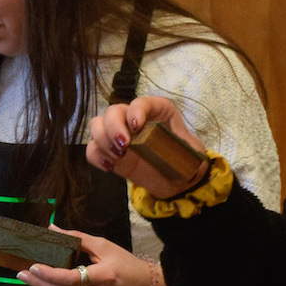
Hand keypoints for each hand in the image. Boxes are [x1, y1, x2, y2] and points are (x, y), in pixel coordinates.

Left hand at [19, 228, 155, 285]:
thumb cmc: (123, 262)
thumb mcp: (103, 245)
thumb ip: (77, 238)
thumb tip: (51, 229)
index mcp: (104, 276)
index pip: (72, 279)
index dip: (50, 274)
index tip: (33, 266)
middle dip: (39, 283)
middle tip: (22, 273)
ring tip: (36, 280)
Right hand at [87, 97, 206, 197]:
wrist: (177, 182)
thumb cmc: (186, 161)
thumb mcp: (193, 151)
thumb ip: (185, 146)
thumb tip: (178, 146)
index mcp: (157, 113)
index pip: (142, 102)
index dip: (136, 110)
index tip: (137, 127)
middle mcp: (134, 120)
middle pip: (113, 111)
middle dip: (113, 126)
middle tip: (124, 146)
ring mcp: (119, 136)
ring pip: (97, 125)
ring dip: (102, 139)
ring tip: (118, 157)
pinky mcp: (110, 154)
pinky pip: (92, 149)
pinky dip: (96, 156)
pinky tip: (109, 167)